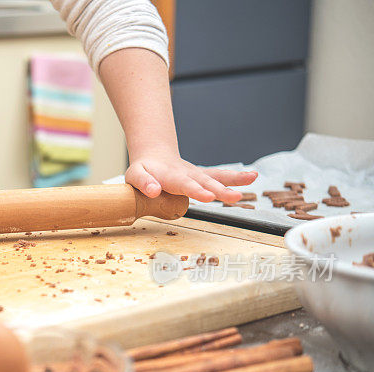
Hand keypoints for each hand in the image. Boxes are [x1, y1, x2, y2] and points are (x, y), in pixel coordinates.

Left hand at [125, 153, 257, 203]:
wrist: (154, 157)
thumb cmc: (143, 170)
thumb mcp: (134, 175)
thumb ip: (143, 183)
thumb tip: (153, 191)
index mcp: (171, 176)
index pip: (185, 185)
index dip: (196, 191)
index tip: (207, 197)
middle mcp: (188, 174)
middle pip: (205, 182)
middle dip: (219, 190)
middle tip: (233, 197)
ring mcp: (197, 175)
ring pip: (216, 178)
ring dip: (233, 181)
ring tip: (251, 180)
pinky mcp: (203, 176)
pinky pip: (221, 176)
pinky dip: (236, 177)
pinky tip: (253, 177)